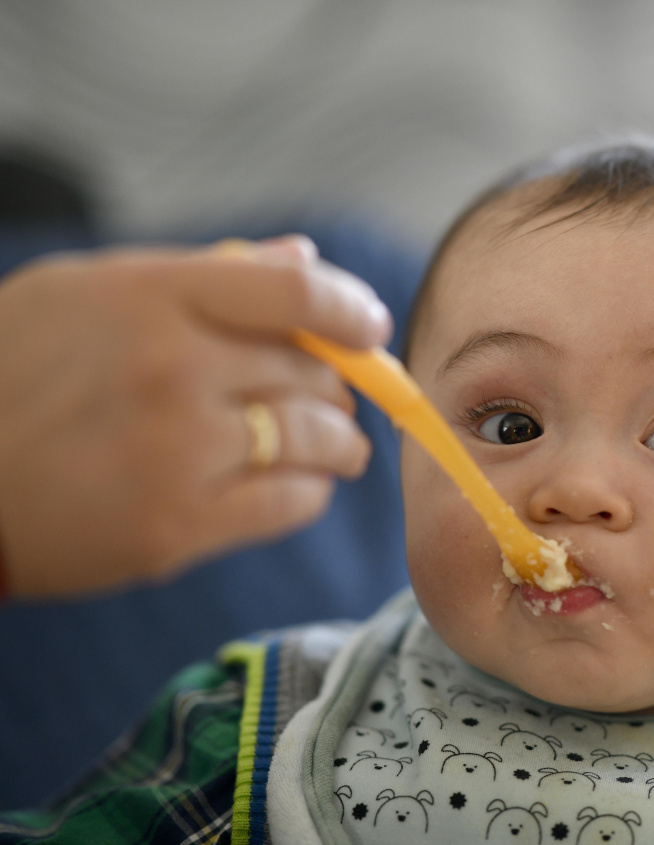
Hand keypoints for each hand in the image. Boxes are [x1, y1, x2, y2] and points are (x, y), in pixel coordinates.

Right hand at [0, 236, 392, 598]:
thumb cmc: (12, 371)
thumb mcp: (85, 292)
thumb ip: (201, 273)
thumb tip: (302, 259)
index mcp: (153, 297)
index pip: (296, 291)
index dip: (351, 309)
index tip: (369, 328)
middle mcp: (175, 369)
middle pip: (314, 369)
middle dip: (341, 384)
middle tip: (337, 396)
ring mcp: (179, 451)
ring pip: (316, 439)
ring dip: (340, 443)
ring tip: (338, 446)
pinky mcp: (178, 527)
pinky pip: (290, 504)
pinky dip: (309, 492)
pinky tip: (300, 486)